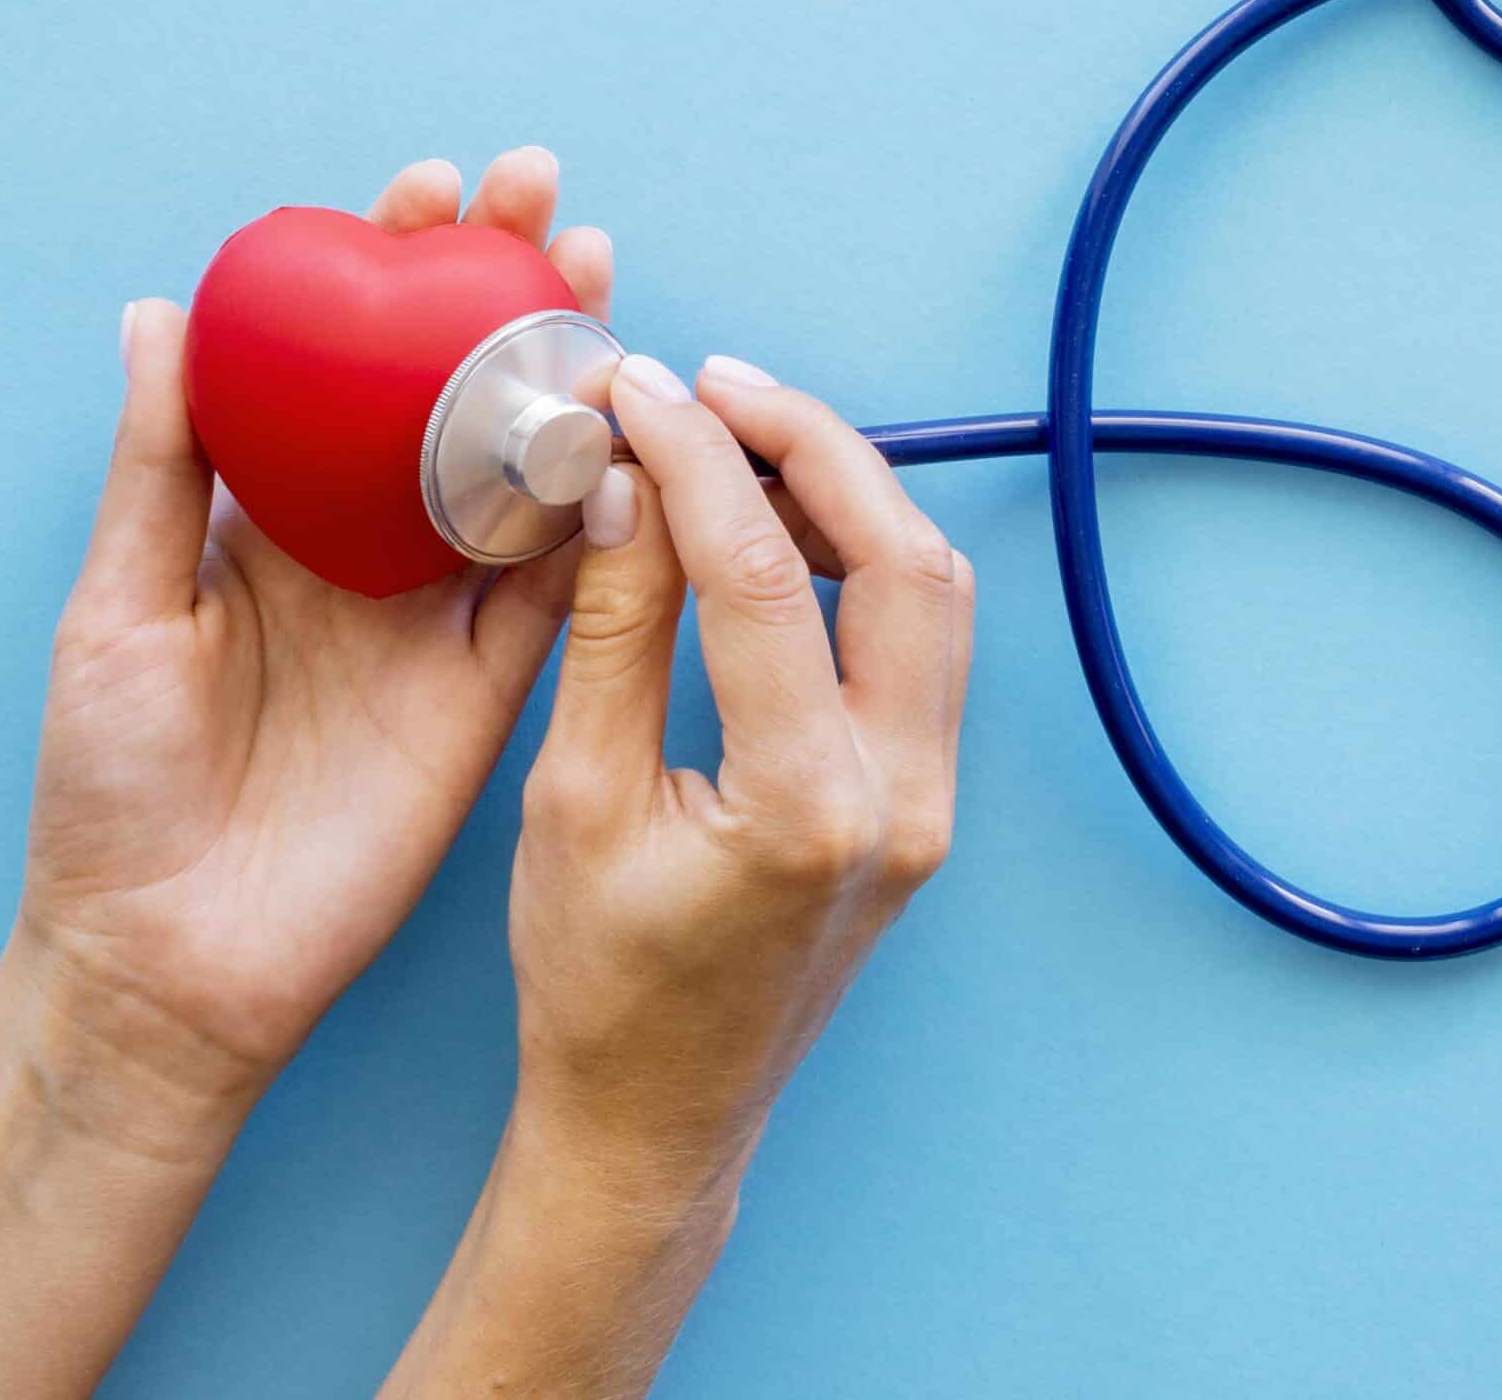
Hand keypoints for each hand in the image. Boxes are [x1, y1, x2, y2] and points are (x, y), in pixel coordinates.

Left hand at [21, 148, 615, 1124]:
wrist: (176, 957)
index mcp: (277, 515)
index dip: (391, 271)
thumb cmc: (112, 787)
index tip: (426, 191)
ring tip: (603, 280)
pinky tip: (641, 429)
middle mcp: (371, 547)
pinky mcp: (498, 685)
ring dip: (574, 372)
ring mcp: (442, 612)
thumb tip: (164, 310)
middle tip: (545, 199)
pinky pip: (570, 583)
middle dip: (504, 288)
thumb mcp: (118, 608)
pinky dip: (612, 509)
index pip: (349, 363)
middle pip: (458, 390)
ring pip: (530, 466)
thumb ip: (163, 467)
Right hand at [379, 352, 969, 1397]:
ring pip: (931, 591)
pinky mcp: (922, 800)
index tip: (635, 392)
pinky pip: (918, 641)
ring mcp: (929, 803)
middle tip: (712, 384)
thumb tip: (624, 478)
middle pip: (901, 558)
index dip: (693, 460)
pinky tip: (776, 522)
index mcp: (805, 808)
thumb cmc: (593, 985)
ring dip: (848, 495)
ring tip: (737, 435)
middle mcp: (900, 799)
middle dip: (811, 446)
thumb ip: (612, 632)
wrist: (657, 1116)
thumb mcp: (570, 802)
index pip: (759, 576)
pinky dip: (858, 559)